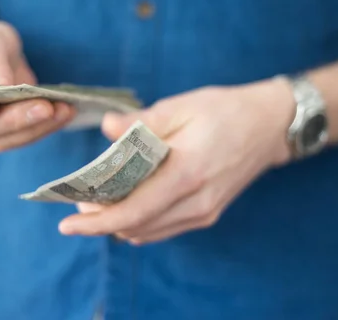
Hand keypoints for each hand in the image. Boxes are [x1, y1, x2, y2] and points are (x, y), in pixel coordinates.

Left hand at [58, 79, 294, 244]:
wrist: (269, 126)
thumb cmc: (225, 111)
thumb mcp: (181, 106)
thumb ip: (141, 122)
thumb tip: (107, 129)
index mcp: (188, 172)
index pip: (134, 210)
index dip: (98, 222)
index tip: (68, 224)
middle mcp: (197, 201)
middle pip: (137, 226)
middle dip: (102, 222)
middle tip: (79, 206)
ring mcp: (204, 212)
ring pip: (149, 231)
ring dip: (120, 223)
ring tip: (100, 204)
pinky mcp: (208, 213)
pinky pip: (165, 228)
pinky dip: (141, 222)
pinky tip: (130, 206)